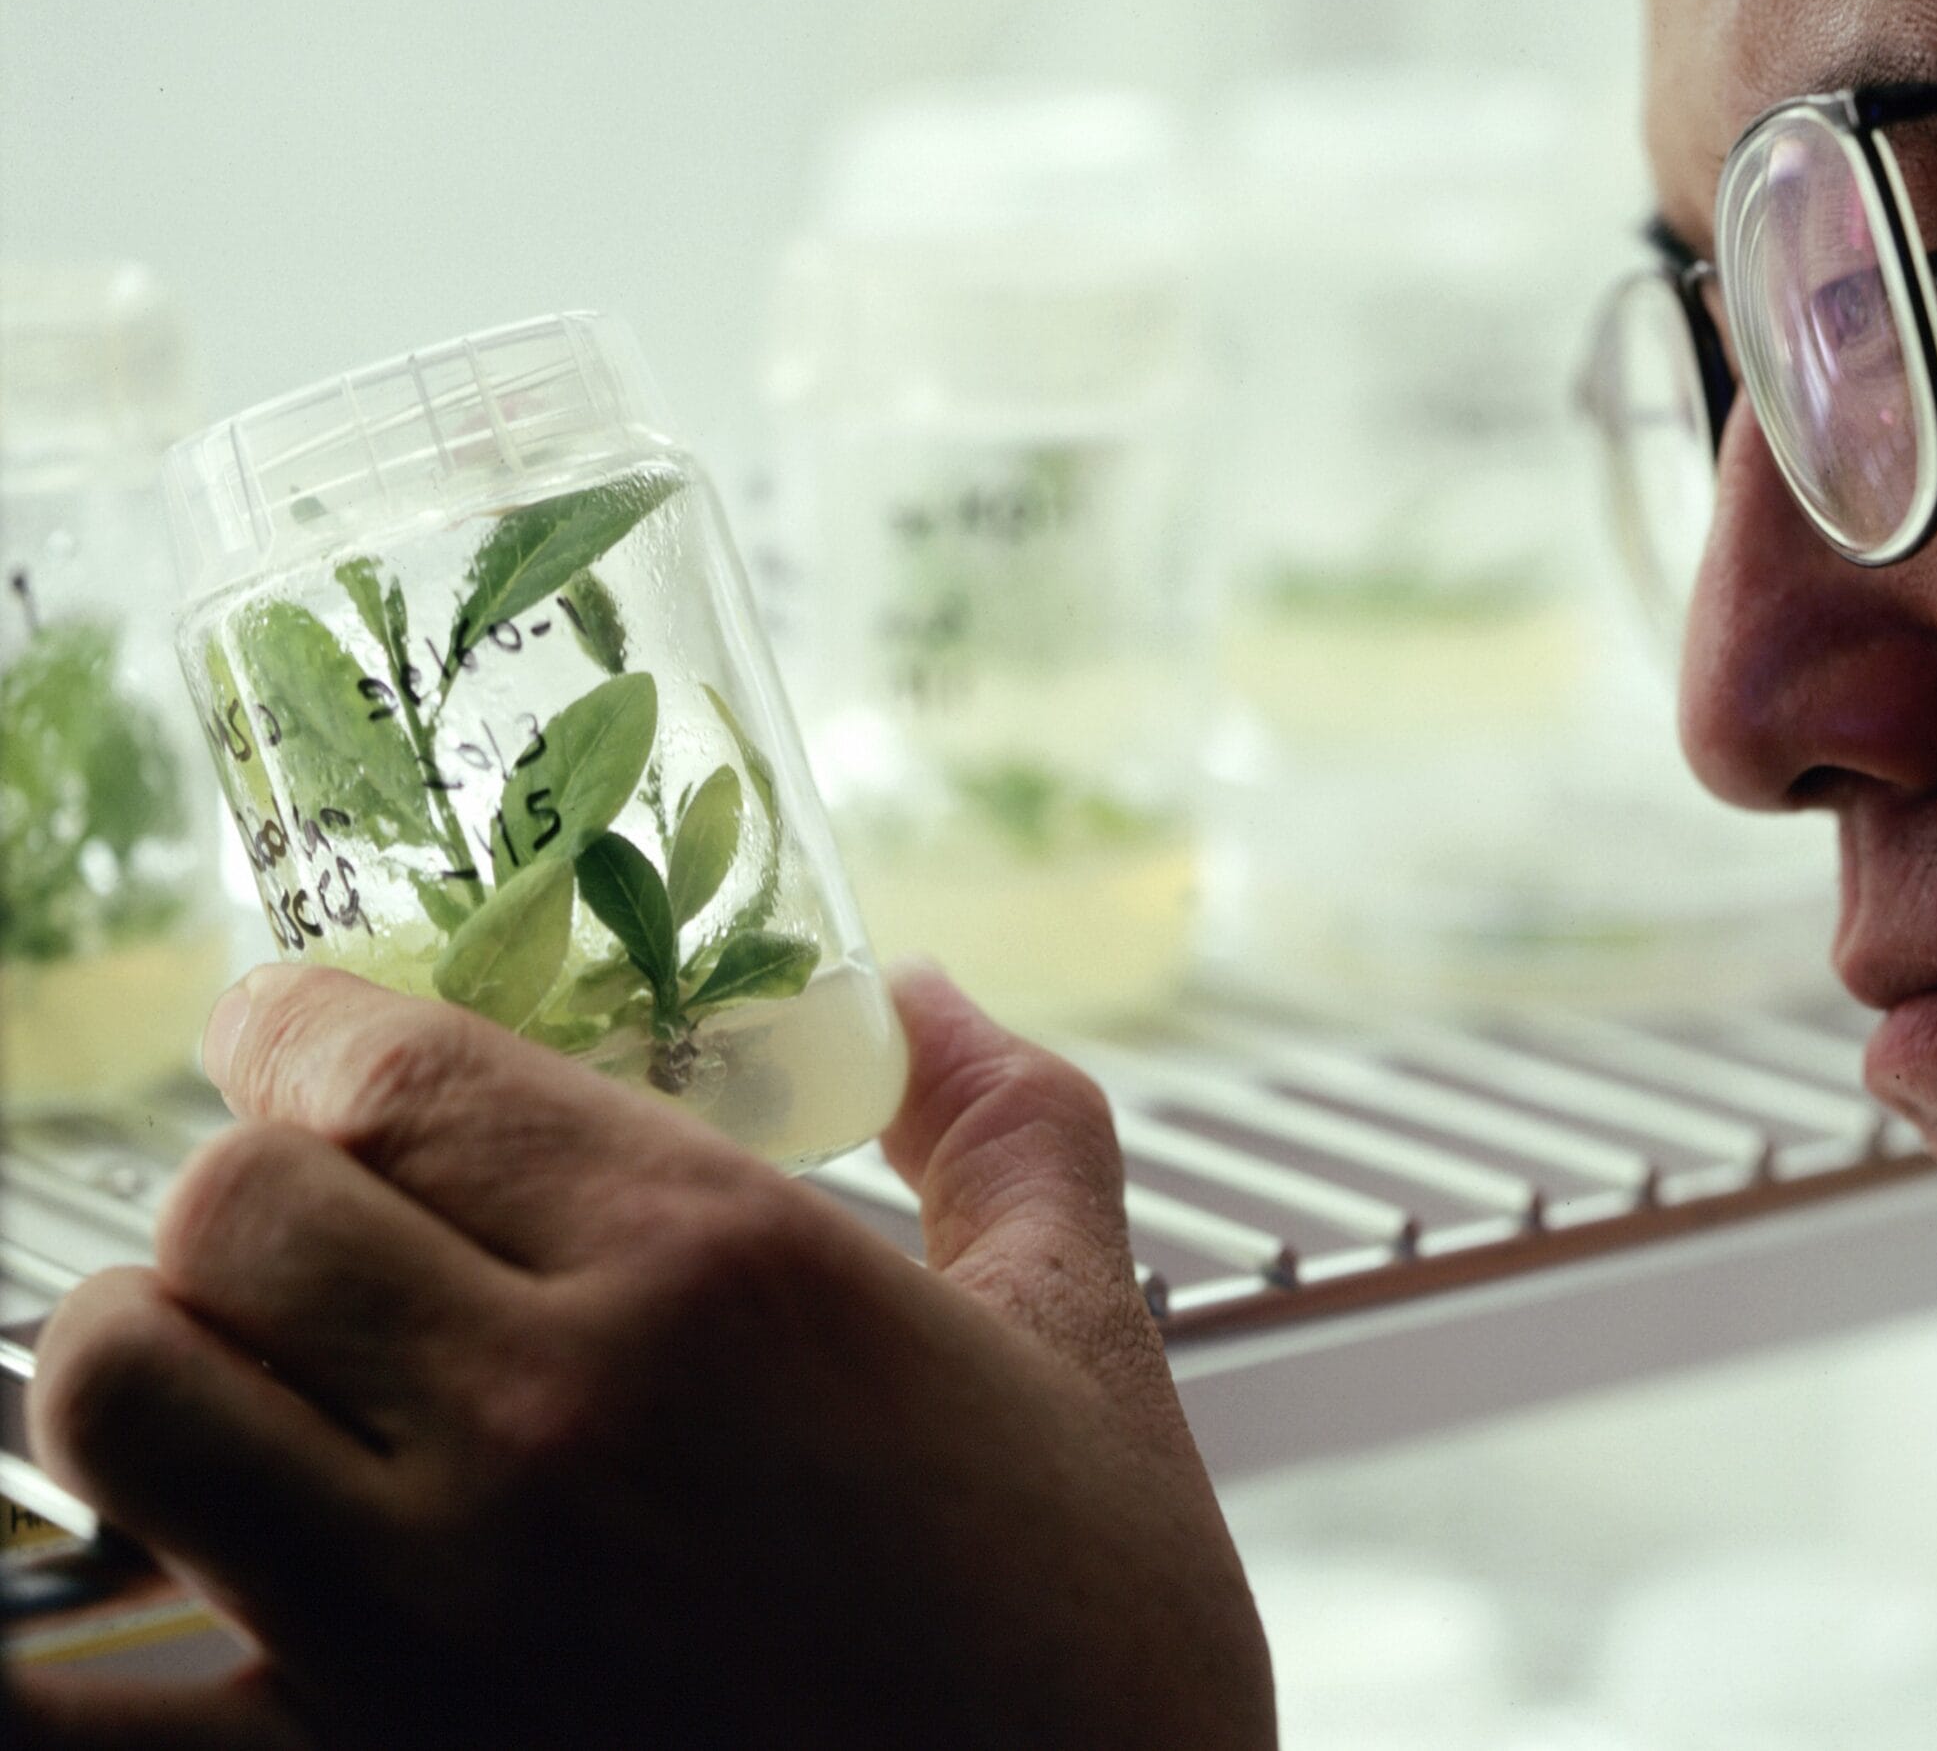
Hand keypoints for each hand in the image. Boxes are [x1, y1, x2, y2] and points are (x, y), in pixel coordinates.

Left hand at [18, 964, 1274, 1749]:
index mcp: (721, 1267)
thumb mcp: (1090, 1344)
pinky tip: (155, 1596)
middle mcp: (550, 1416)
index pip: (384, 1070)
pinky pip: (75, 1707)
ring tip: (246, 1382)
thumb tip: (920, 996)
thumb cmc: (1095, 1648)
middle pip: (227, 1207)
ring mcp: (430, 1623)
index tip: (301, 1036)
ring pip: (121, 1391)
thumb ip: (1013, 1128)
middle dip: (249, 1184)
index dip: (302, 1027)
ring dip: (156, 1361)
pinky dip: (65, 1643)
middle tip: (313, 1216)